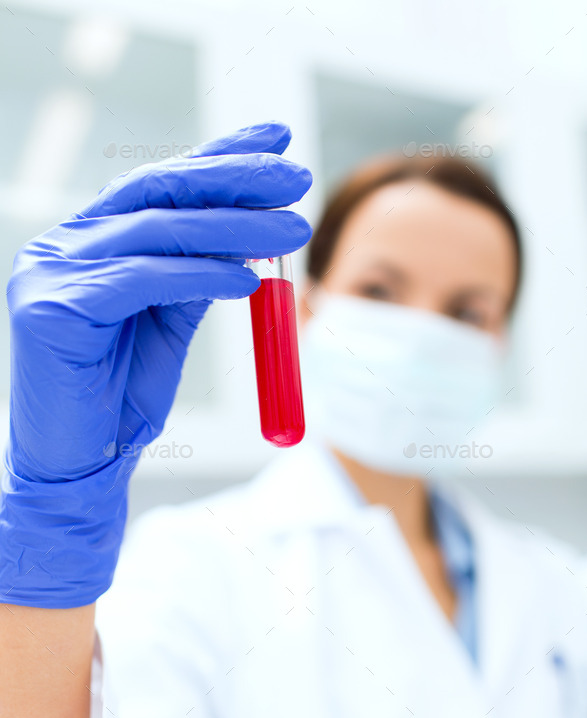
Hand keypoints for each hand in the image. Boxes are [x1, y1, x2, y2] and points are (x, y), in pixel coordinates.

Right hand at [0, 120, 311, 606]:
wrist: (81, 466)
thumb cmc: (122, 399)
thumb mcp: (167, 326)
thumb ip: (193, 277)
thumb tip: (246, 239)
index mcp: (90, 243)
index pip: (160, 185)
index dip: (219, 158)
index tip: (276, 142)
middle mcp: (63, 245)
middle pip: (157, 191)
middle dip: (233, 178)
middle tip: (296, 174)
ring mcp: (50, 272)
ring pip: (154, 231)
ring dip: (233, 227)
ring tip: (293, 229)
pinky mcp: (50, 308)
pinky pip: (140, 279)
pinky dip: (198, 274)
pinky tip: (245, 278)